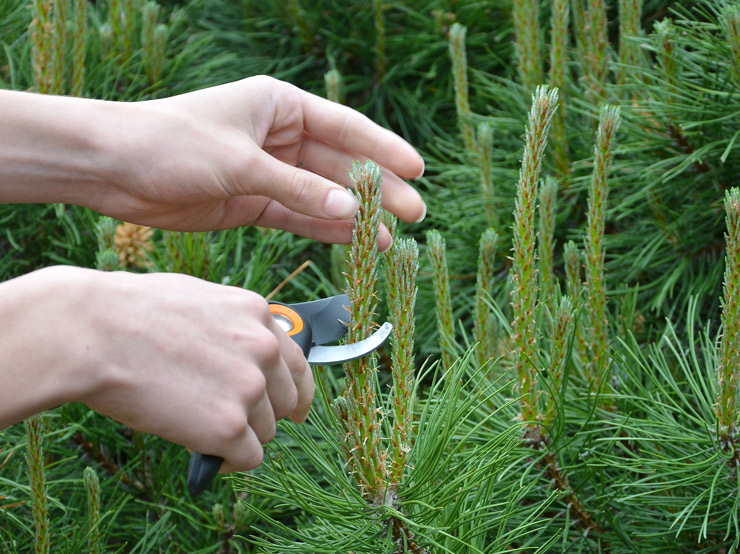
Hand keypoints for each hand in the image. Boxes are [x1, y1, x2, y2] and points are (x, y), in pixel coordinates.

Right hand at [0, 267, 312, 471]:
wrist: (91, 331)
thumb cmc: (128, 313)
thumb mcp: (199, 301)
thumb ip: (232, 327)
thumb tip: (242, 354)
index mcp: (257, 313)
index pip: (298, 362)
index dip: (295, 390)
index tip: (294, 408)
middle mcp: (263, 348)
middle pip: (285, 400)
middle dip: (261, 413)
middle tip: (227, 419)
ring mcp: (249, 387)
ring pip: (265, 431)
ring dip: (238, 435)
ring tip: (198, 427)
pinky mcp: (228, 426)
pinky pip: (247, 457)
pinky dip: (226, 460)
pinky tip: (204, 452)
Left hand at [81, 76, 425, 248]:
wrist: (112, 168)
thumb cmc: (173, 144)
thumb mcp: (242, 164)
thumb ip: (299, 189)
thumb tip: (352, 210)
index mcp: (278, 105)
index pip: (344, 127)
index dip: (383, 149)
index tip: (417, 170)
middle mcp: (277, 135)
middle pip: (339, 164)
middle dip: (376, 189)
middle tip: (415, 213)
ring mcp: (266, 170)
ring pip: (322, 194)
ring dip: (354, 216)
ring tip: (389, 240)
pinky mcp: (250, 201)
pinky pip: (297, 215)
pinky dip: (322, 229)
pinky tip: (352, 242)